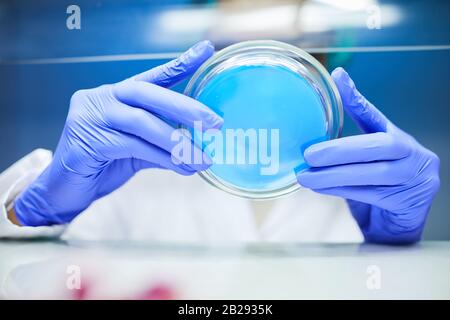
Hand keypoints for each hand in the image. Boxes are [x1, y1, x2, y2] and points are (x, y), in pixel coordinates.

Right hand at [15, 41, 221, 225]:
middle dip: (185, 107)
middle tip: (215, 122)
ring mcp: (90, 116)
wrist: (66, 191)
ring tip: (203, 159)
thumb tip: (199, 147)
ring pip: (142, 122)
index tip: (206, 50)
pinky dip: (162, 158)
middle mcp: (102, 97)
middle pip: (147, 93)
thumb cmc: (103, 164)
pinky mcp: (85, 140)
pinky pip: (132, 146)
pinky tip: (182, 168)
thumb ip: (161, 142)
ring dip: (178, 143)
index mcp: (117, 95)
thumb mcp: (138, 150)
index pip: (152, 76)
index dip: (180, 64)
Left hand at [297, 67, 439, 243]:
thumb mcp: (361, 168)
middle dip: (339, 150)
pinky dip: (342, 190)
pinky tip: (321, 188)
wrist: (394, 230)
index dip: (356, 98)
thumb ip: (345, 153)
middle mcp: (413, 154)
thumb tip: (307, 144)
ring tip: (306, 176)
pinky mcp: (413, 201)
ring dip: (334, 175)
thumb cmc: (375, 194)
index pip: (376, 115)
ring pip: (372, 173)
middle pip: (378, 145)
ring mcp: (417, 177)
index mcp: (398, 139)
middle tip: (309, 154)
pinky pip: (371, 193)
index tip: (338, 78)